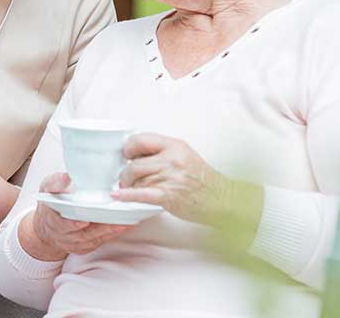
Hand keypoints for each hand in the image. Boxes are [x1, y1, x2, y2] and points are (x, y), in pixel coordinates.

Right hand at [20, 173, 130, 260]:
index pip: (62, 225)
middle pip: (83, 234)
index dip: (73, 224)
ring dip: (110, 232)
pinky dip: (111, 235)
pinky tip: (123, 226)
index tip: (84, 221)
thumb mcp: (47, 188)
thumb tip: (66, 176)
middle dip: (100, 228)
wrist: (47, 226)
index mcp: (53, 220)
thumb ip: (56, 182)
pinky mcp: (85, 247)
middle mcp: (64, 235)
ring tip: (126, 223)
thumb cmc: (51, 203)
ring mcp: (75, 243)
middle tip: (116, 221)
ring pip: (94, 239)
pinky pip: (99, 242)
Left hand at [113, 133, 261, 239]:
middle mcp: (171, 159)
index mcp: (174, 146)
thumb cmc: (203, 180)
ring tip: (131, 189)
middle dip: (126, 173)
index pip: (141, 140)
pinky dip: (127, 195)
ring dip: (130, 187)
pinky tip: (118, 195)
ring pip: (136, 180)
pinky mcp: (168, 195)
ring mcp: (169, 177)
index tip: (127, 154)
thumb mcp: (184, 155)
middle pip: (134, 164)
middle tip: (127, 178)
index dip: (129, 148)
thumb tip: (138, 154)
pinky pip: (141, 194)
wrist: (221, 199)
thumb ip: (163, 152)